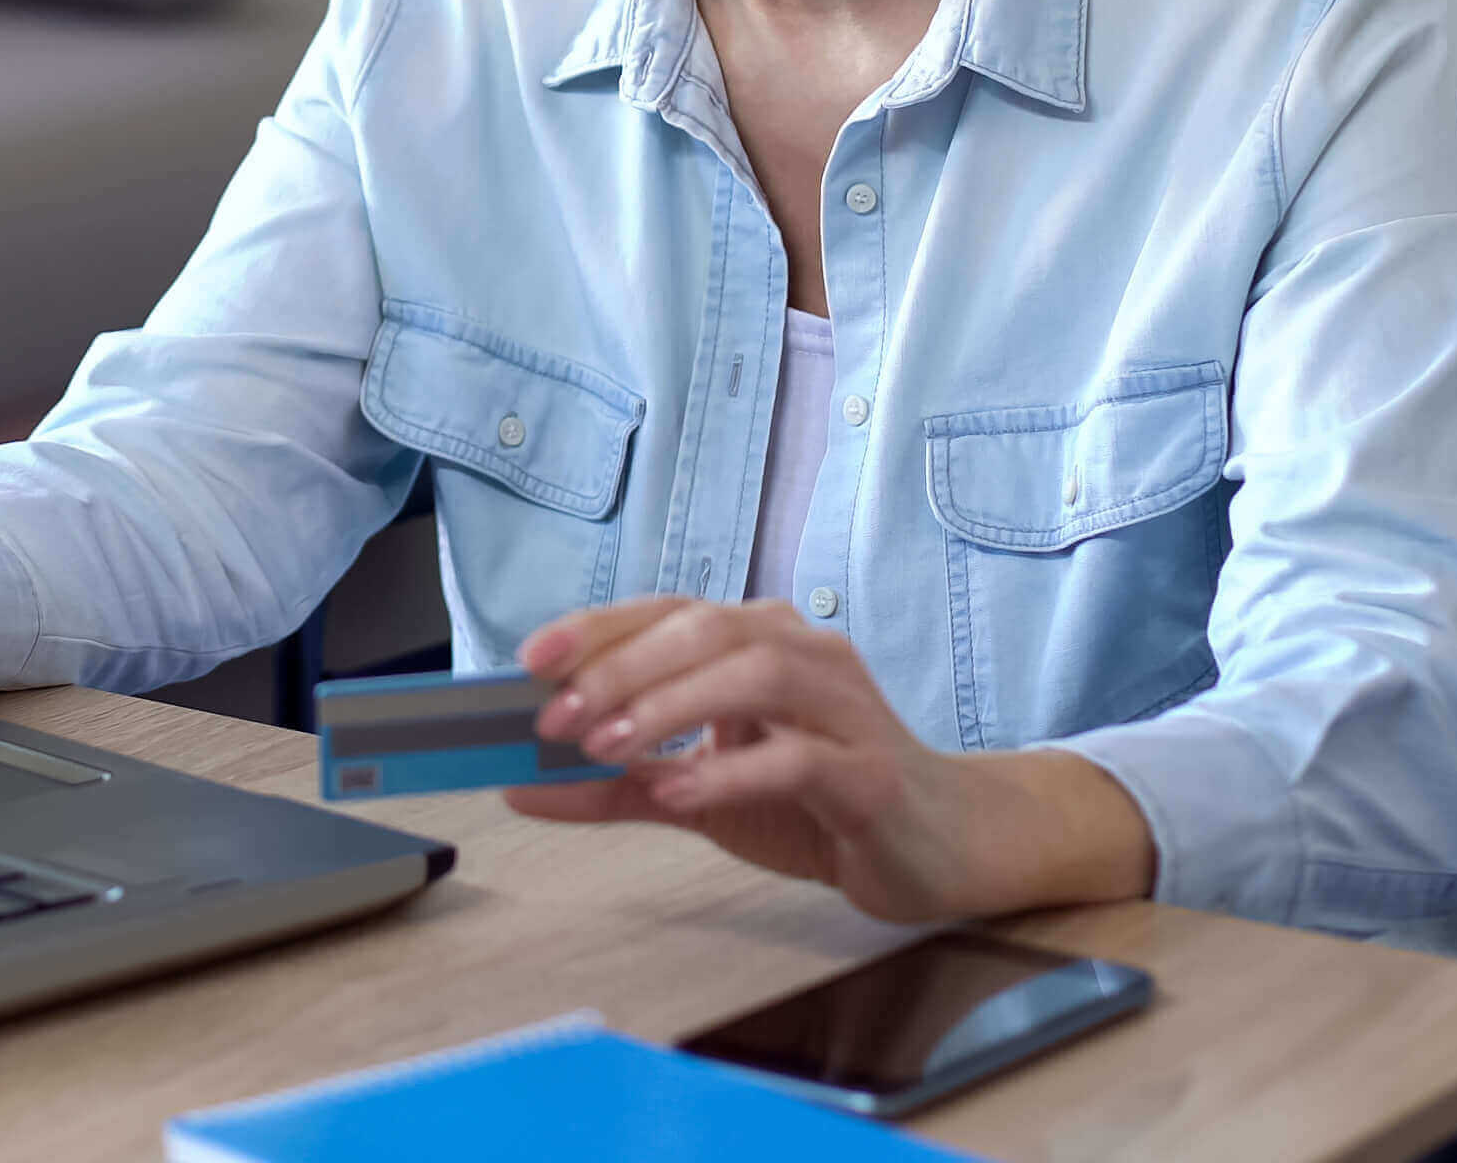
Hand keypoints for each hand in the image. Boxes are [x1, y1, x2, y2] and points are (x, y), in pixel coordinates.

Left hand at [506, 596, 1155, 921]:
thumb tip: (517, 786)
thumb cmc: (817, 803)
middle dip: (622, 669)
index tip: (530, 660)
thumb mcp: (698, 792)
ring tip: (607, 749)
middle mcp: (804, 652)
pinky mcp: (872, 772)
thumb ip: (613, 788)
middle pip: (706, 629)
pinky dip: (733, 770)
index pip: (668, 612)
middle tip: (556, 719)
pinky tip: (683, 794)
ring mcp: (845, 707)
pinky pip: (799, 756)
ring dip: (671, 706)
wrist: (939, 845)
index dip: (597, 630)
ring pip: (755, 673)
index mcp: (759, 640)